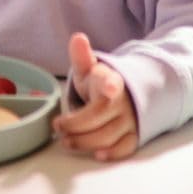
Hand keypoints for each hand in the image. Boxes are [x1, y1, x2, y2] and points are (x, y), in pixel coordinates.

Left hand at [52, 32, 139, 160]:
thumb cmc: (101, 84)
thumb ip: (82, 57)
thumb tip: (77, 38)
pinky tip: (96, 155)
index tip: (110, 87)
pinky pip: (126, 148)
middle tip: (58, 127)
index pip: (112, 82)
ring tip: (66, 141)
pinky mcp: (135, 136)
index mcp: (111, 81)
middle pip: (99, 117)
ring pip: (108, 135)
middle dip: (75, 125)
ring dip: (85, 142)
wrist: (129, 96)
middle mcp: (122, 101)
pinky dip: (112, 153)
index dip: (110, 84)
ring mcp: (130, 120)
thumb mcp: (90, 69)